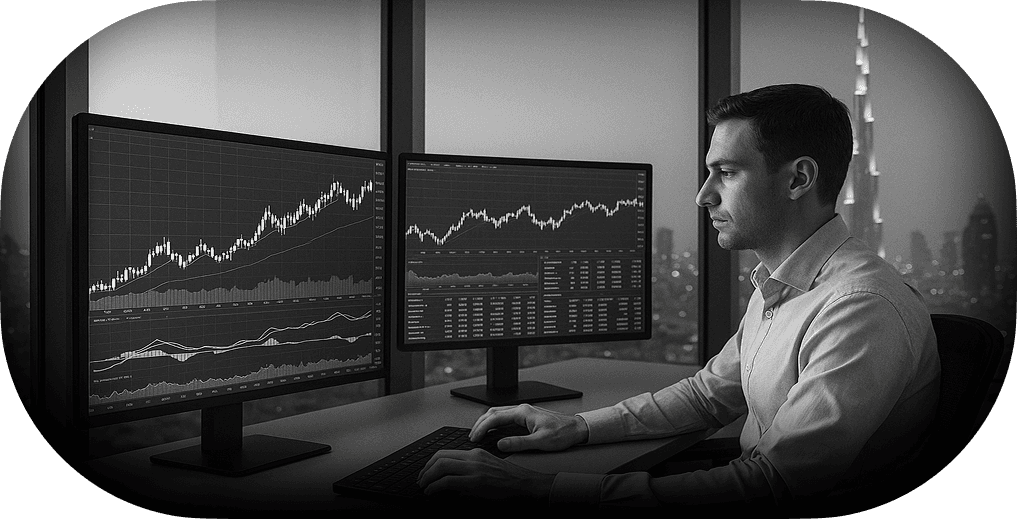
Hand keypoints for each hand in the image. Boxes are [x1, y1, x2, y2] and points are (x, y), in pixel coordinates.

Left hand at [416, 448, 554, 501]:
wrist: (523, 484)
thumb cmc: (508, 479)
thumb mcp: (486, 467)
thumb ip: (469, 469)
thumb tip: (451, 479)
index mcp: (475, 453)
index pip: (445, 452)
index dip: (430, 462)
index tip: (426, 472)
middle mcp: (472, 457)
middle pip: (439, 457)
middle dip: (425, 469)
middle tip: (420, 480)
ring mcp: (474, 469)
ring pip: (441, 467)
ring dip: (427, 477)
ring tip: (423, 486)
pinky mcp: (475, 482)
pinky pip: (448, 481)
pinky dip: (435, 486)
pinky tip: (432, 492)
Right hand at [470, 403, 588, 452]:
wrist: (577, 429)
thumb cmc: (563, 434)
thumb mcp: (541, 442)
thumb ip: (519, 443)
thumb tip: (501, 445)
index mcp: (523, 412)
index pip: (495, 418)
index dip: (482, 428)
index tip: (474, 438)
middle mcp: (522, 409)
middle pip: (493, 412)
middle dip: (480, 424)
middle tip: (472, 437)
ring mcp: (524, 411)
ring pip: (498, 413)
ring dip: (486, 422)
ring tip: (478, 434)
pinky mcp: (526, 416)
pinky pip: (505, 416)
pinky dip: (494, 422)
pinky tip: (492, 430)